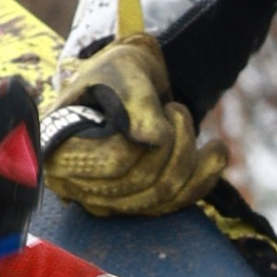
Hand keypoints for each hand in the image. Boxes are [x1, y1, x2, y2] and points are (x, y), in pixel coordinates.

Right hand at [39, 0, 227, 216]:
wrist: (126, 83)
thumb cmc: (116, 73)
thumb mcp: (124, 70)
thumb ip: (136, 100)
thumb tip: (153, 140)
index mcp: (60, 151)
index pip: (115, 163)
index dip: (147, 139)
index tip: (159, 109)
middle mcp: (76, 186)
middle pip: (142, 183)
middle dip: (174, 142)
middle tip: (175, 109)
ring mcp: (105, 201)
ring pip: (162, 196)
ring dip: (188, 154)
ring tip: (183, 120)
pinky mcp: (134, 206)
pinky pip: (176, 204)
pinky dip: (205, 176)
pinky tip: (216, 150)